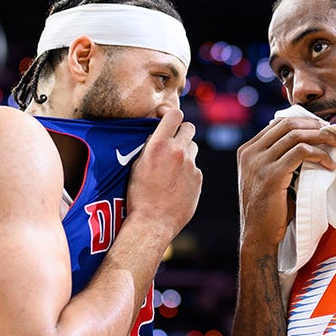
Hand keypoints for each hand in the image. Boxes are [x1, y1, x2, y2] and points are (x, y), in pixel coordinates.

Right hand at [126, 106, 202, 241]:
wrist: (153, 222)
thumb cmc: (139, 195)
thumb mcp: (137, 165)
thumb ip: (151, 147)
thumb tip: (157, 137)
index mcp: (160, 145)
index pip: (174, 114)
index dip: (170, 113)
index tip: (164, 117)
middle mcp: (179, 152)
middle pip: (189, 127)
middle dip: (181, 131)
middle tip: (173, 140)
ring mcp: (191, 166)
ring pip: (193, 148)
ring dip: (184, 152)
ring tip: (172, 167)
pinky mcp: (198, 179)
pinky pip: (194, 168)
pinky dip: (187, 172)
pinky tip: (176, 184)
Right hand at [236, 116, 335, 247]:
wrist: (257, 235)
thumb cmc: (269, 209)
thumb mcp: (270, 177)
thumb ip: (279, 159)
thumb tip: (307, 143)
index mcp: (248, 150)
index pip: (278, 124)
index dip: (304, 122)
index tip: (323, 128)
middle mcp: (250, 153)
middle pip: (288, 124)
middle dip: (316, 126)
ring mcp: (259, 163)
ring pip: (296, 136)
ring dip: (322, 138)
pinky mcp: (272, 175)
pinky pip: (301, 153)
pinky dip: (319, 155)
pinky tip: (330, 165)